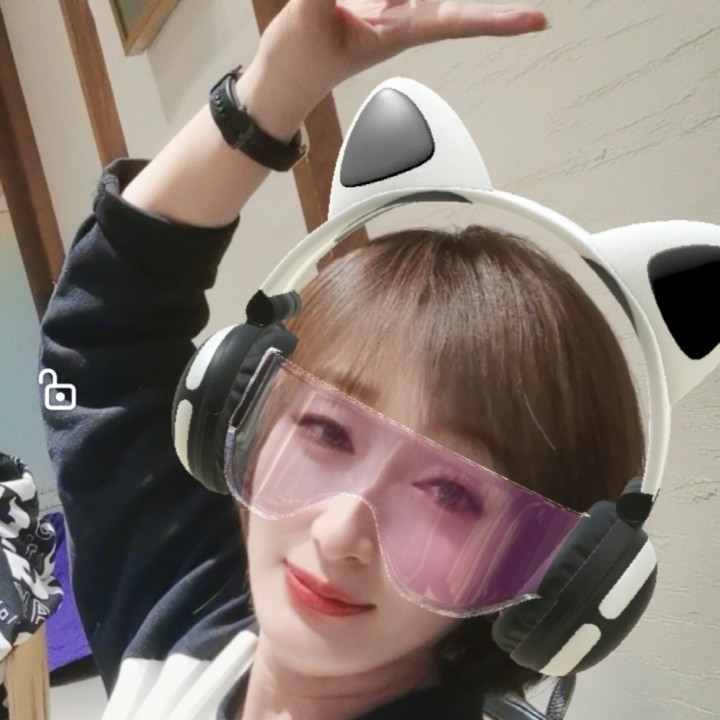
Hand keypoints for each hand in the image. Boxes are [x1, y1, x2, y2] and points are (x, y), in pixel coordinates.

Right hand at [253, 0, 546, 106]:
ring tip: (381, 3)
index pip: (457, 23)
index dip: (497, 22)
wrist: (278, 79)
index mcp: (396, 32)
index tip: (537, 22)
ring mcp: (383, 6)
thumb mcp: (308, 18)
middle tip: (524, 13)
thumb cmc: (297, 67)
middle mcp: (399, 17)